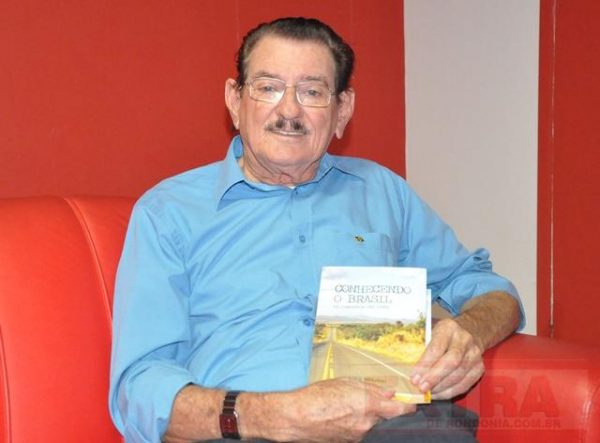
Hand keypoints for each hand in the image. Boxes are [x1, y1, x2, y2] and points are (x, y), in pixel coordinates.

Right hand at [285, 378, 415, 442]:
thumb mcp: (345, 383)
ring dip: (366, 416)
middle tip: (368, 400)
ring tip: (347, 407)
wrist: (297, 418)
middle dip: (381, 409)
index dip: (408, 407)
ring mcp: (358, 436)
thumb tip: (389, 393)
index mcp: (368, 406)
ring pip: (371, 425)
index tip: (411, 404)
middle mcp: (367, 424)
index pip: (400, 410)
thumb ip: (370, 388)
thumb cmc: (317, 397)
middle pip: (385, 418)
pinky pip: (359, 432)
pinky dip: (355, 423)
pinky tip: (341, 416)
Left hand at [411, 318, 483, 399]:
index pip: (436, 348)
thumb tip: (406, 367)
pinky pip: (465, 384)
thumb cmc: (445, 333)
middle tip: (420, 388)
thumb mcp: (432, 331)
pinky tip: (438, 394)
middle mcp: (464, 340)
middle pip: (450, 362)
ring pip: (458, 376)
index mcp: (448, 328)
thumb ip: (422, 346)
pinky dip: (450, 392)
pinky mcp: (479, 368)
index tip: (414, 377)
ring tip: (427, 393)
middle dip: (434, 378)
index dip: (425, 365)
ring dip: (440, 388)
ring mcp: (474, 354)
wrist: (471, 330)